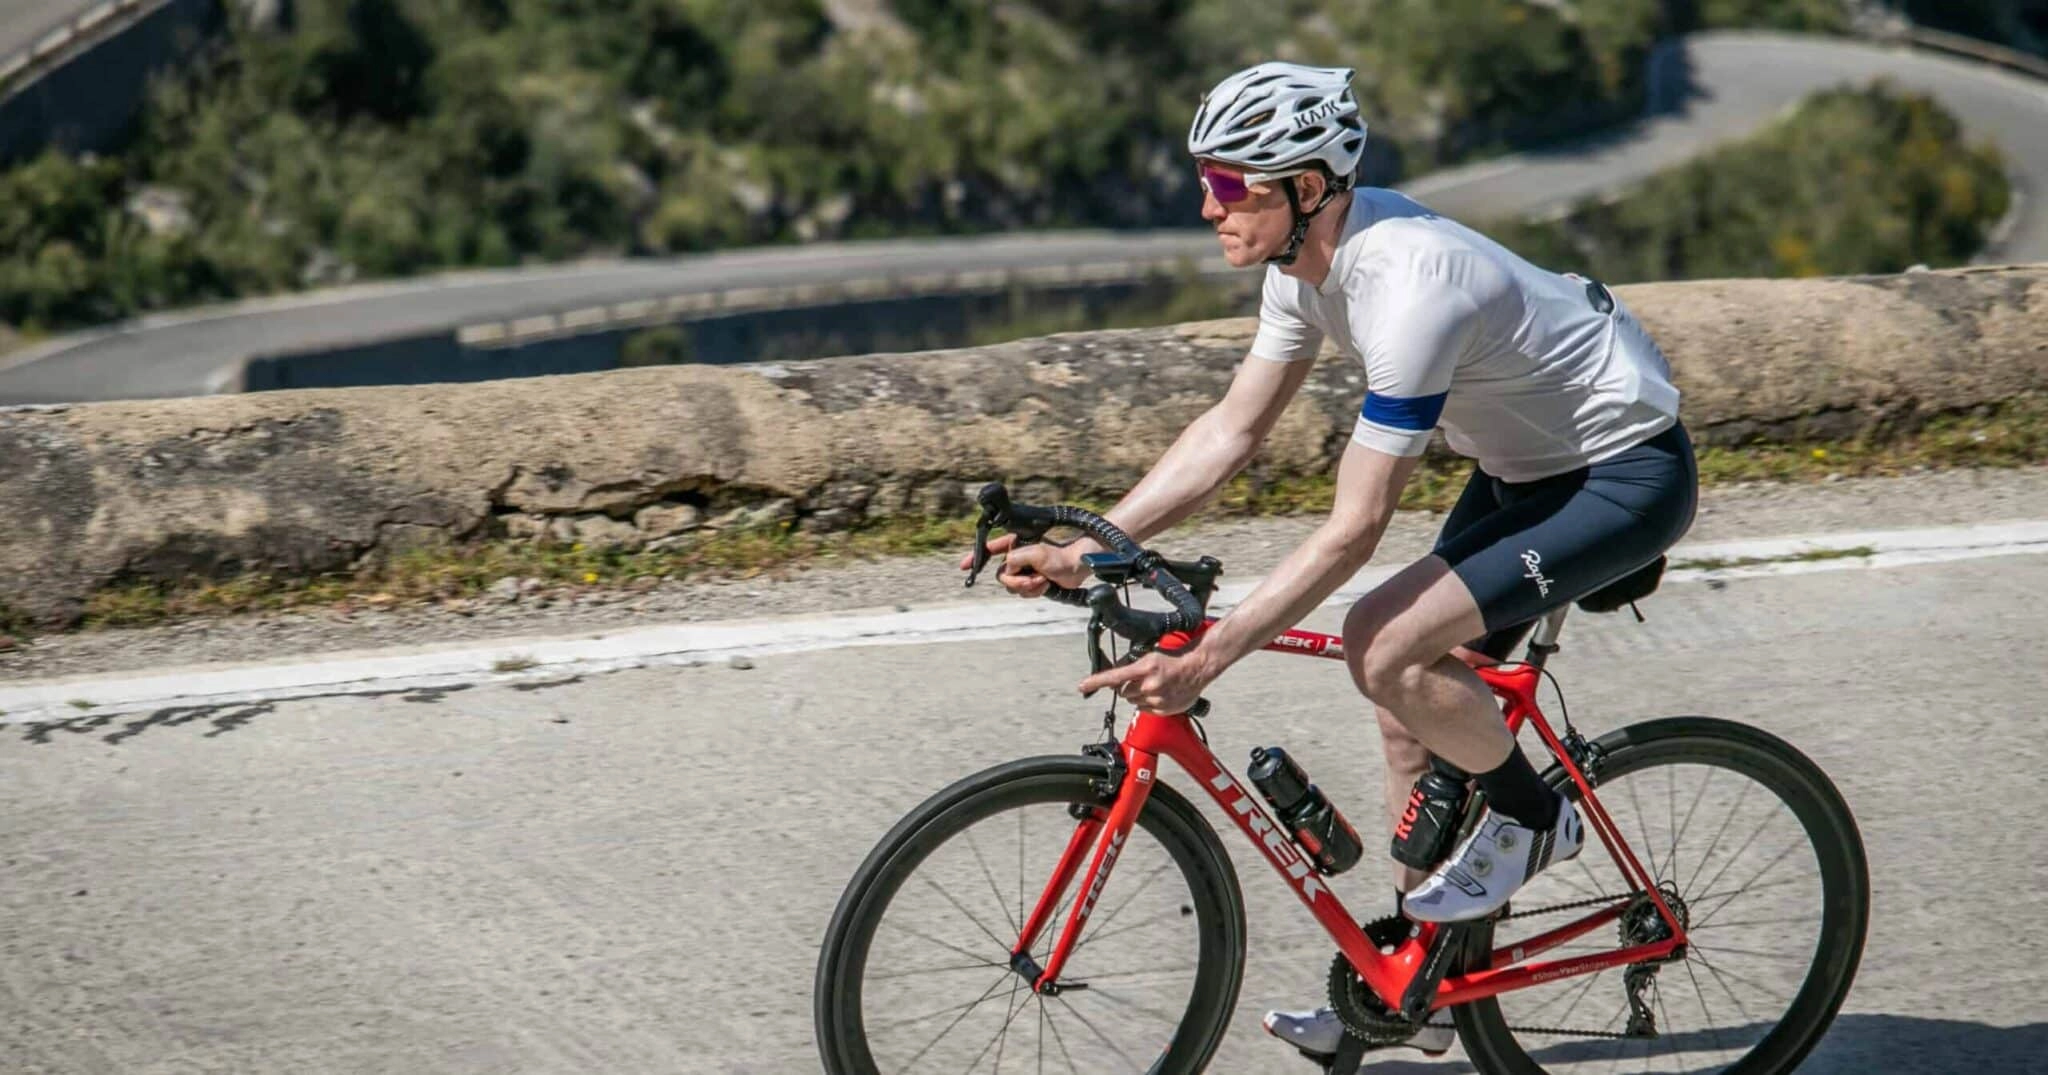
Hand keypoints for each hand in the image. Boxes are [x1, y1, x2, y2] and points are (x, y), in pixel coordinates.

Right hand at [958, 533, 1093, 596]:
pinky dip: (1034, 592)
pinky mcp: (1032, 582)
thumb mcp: (1035, 553)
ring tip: (1043, 580)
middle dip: (1018, 581)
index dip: (975, 557)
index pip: (990, 550)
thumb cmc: (1060, 555)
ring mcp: (1024, 571)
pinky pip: (1023, 593)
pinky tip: (1046, 584)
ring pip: (1012, 587)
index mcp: (1015, 545)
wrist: (1077, 567)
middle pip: (1002, 576)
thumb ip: (1015, 559)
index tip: (964, 566)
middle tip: (1033, 579)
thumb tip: (1007, 569)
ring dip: (1029, 587)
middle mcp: (1017, 558)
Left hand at [1077, 648, 1216, 714]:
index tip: (1082, 686)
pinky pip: (1145, 709)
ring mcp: (1157, 699)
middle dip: (1128, 687)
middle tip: (1141, 679)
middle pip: (1123, 692)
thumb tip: (1115, 675)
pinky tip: (1161, 693)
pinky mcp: (1163, 710)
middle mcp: (1149, 685)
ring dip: (1138, 695)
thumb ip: (1131, 666)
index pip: (1114, 676)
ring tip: (1154, 686)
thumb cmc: (1175, 659)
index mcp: (1145, 668)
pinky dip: (1148, 703)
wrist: (1197, 667)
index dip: (1096, 682)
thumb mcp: (1150, 655)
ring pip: (1133, 701)